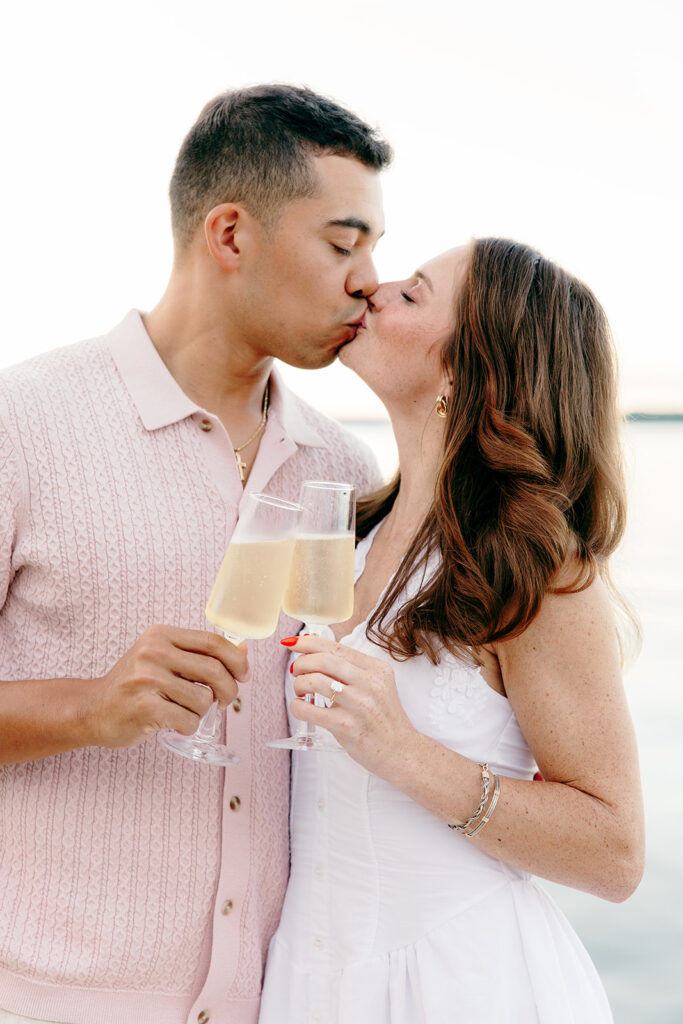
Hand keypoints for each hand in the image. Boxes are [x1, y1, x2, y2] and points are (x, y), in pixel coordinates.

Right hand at [86, 625, 247, 748]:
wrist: (92, 709)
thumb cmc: (133, 685)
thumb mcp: (164, 659)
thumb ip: (200, 654)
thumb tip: (243, 649)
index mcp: (162, 635)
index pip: (213, 642)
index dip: (237, 660)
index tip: (244, 676)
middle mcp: (154, 652)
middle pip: (214, 670)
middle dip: (228, 691)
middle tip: (223, 701)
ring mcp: (147, 679)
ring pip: (203, 699)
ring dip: (201, 713)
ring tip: (184, 712)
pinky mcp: (144, 707)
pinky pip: (188, 720)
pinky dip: (188, 726)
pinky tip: (175, 724)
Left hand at [287, 634, 416, 778]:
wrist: (400, 750)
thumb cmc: (384, 718)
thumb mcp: (377, 685)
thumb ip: (353, 670)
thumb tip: (315, 656)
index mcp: (376, 668)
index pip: (336, 647)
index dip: (309, 642)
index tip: (294, 644)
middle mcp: (369, 682)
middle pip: (323, 659)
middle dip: (301, 663)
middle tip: (296, 671)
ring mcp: (358, 704)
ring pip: (315, 681)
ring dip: (299, 683)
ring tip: (301, 691)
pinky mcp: (346, 726)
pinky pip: (310, 710)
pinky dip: (297, 706)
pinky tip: (300, 707)